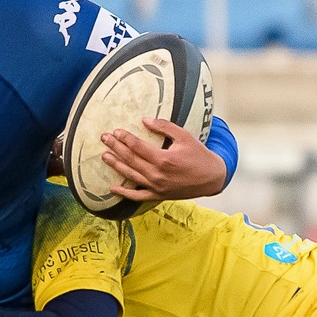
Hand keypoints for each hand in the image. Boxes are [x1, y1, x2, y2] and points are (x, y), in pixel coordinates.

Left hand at [100, 117, 226, 204]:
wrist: (212, 178)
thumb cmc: (199, 155)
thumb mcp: (184, 136)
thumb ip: (164, 127)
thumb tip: (145, 121)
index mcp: (163, 159)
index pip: (137, 147)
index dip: (125, 138)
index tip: (116, 131)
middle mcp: (157, 175)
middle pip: (130, 160)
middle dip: (115, 148)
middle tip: (104, 138)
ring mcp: (157, 187)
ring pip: (131, 176)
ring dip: (116, 165)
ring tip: (105, 156)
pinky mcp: (159, 196)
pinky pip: (138, 196)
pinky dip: (124, 193)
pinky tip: (113, 188)